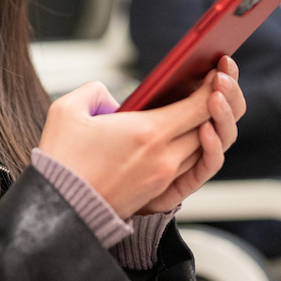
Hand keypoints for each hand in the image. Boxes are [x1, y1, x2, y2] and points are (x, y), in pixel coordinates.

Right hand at [37, 58, 244, 218]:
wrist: (59, 211)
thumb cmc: (61, 163)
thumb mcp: (68, 110)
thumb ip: (95, 91)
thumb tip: (111, 98)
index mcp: (148, 133)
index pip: (200, 106)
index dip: (215, 85)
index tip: (219, 69)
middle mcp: (165, 158)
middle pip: (211, 126)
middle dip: (221, 101)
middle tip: (221, 81)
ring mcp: (165, 178)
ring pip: (207, 148)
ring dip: (215, 125)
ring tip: (212, 105)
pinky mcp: (159, 194)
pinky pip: (195, 168)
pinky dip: (204, 150)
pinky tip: (200, 134)